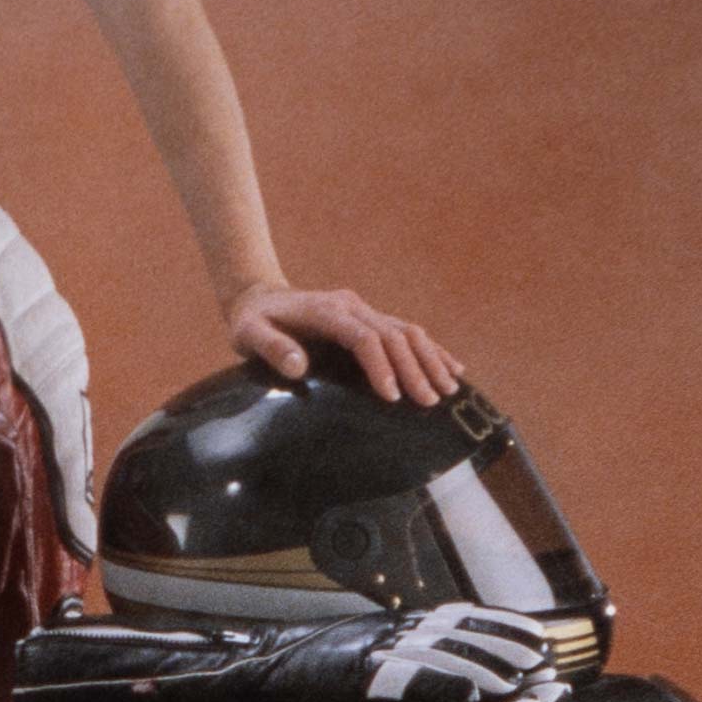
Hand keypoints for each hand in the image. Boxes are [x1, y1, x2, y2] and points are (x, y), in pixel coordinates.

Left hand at [224, 281, 461, 405]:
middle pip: (393, 335)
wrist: (260, 299)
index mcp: (327, 310)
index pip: (363, 337)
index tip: (392, 396)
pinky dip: (432, 350)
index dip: (380, 366)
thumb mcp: (248, 334)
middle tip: (430, 402)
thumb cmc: (252, 322)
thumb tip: (296, 366)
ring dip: (431, 360)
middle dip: (414, 369)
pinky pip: (407, 332)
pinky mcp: (370, 317)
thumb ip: (270, 348)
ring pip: (408, 331)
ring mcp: (364, 310)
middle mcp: (352, 306)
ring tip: (449, 390)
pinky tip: (453, 367)